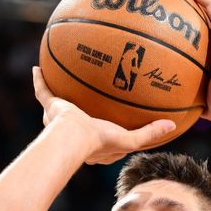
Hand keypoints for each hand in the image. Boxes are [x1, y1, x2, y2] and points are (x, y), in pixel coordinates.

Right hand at [32, 67, 175, 164]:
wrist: (73, 138)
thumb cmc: (100, 141)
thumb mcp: (130, 139)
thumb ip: (150, 133)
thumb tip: (172, 126)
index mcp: (93, 143)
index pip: (103, 136)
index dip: (111, 129)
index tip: (119, 120)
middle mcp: (74, 130)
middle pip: (79, 117)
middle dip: (83, 109)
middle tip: (89, 99)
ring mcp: (60, 119)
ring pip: (58, 105)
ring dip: (59, 94)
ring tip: (63, 79)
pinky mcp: (51, 108)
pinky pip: (43, 91)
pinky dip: (40, 80)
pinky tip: (38, 67)